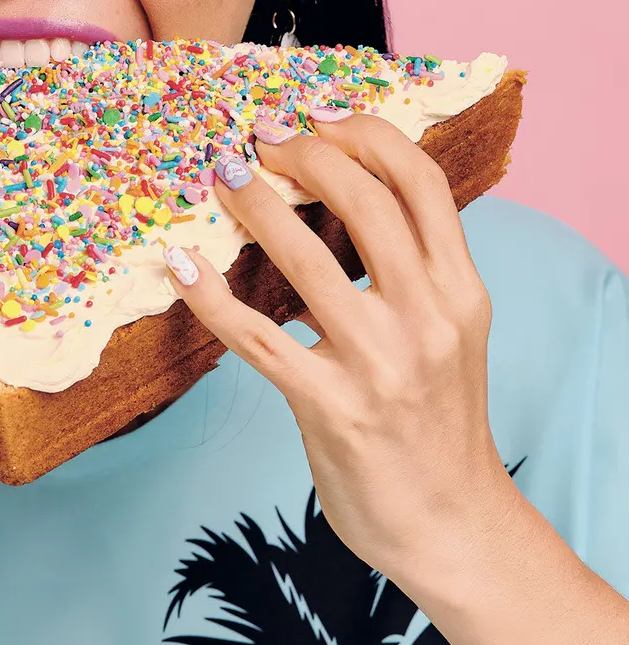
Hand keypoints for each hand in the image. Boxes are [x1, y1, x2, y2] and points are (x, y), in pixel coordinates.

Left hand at [162, 112, 520, 583]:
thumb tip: (340, 201)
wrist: (450, 526)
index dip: (365, 134)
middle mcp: (429, 318)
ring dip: (252, 205)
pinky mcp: (330, 407)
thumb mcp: (450, 334)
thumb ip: (412, 271)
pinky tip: (182, 265)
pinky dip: (211, 296)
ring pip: (304, 259)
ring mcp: (380, 365)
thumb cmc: (437, 423)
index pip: (422, 182)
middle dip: (305, 154)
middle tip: (259, 140)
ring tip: (221, 177)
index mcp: (462, 292)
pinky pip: (256, 337)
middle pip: (366, 200)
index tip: (318, 118)